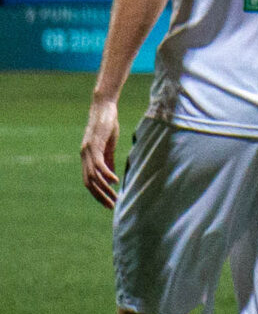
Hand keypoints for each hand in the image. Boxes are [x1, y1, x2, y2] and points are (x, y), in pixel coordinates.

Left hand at [80, 95, 120, 209]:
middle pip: (89, 182)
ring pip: (94, 176)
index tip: (108, 203)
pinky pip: (99, 164)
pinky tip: (115, 181)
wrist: (104, 107)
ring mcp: (88, 151)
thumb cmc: (107, 125)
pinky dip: (107, 174)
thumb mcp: (109, 146)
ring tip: (115, 197)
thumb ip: (109, 161)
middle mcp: (84, 156)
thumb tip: (110, 178)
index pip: (89, 181)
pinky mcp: (95, 145)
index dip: (97, 194)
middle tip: (111, 206)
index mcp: (87, 157)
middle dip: (100, 196)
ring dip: (105, 189)